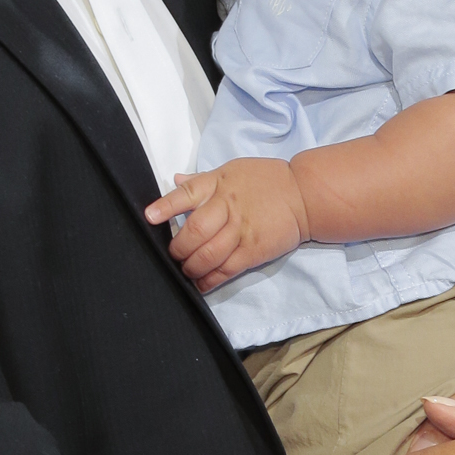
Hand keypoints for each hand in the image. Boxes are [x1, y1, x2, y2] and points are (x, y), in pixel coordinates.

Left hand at [145, 161, 309, 290]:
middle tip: (174, 255)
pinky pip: (226, 270)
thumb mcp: (233, 171)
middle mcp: (227, 206)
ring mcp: (241, 231)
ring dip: (191, 267)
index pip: (187, 194)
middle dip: (178, 247)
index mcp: (219, 183)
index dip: (166, 207)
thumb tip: (175, 179)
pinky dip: (209, 280)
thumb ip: (202, 180)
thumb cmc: (266, 181)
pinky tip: (200, 283)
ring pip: (208, 254)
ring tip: (186, 270)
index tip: (150, 217)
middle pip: (195, 231)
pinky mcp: (253, 251)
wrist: (304, 196)